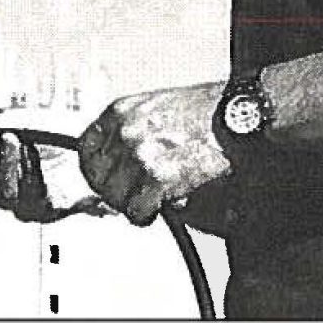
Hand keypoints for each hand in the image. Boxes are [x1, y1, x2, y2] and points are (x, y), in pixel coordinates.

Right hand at [0, 107, 111, 222]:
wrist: (92, 148)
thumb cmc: (50, 137)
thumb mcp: (16, 123)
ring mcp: (20, 203)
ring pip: (0, 194)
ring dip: (5, 165)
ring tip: (14, 139)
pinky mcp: (43, 210)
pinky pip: (28, 197)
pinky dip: (28, 171)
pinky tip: (34, 151)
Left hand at [79, 81, 230, 225]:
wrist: (236, 118)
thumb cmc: (203, 112)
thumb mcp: (154, 107)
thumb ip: (128, 130)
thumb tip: (112, 165)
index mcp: (120, 111)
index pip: (86, 148)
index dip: (95, 169)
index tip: (104, 180)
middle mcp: (124, 131)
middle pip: (97, 177)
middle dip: (114, 191)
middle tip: (133, 195)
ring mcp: (139, 154)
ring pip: (115, 198)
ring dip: (132, 204)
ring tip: (152, 199)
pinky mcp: (158, 177)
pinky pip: (138, 211)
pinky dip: (148, 215)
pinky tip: (162, 206)